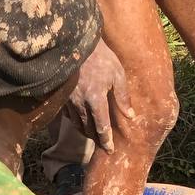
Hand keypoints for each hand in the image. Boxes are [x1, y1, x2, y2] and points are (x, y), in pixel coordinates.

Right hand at [65, 38, 133, 152]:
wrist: (78, 44)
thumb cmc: (102, 58)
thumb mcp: (118, 74)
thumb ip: (123, 97)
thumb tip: (131, 116)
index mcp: (96, 99)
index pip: (101, 127)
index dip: (106, 141)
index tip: (110, 150)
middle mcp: (81, 103)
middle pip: (88, 129)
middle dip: (96, 139)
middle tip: (103, 146)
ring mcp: (69, 100)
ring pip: (77, 124)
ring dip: (86, 132)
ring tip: (93, 136)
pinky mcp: (62, 96)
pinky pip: (68, 115)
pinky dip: (75, 122)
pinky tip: (80, 122)